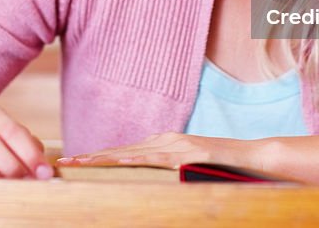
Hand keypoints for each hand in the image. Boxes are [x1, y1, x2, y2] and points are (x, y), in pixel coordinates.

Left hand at [58, 132, 259, 169]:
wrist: (255, 157)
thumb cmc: (222, 167)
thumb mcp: (188, 168)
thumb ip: (168, 169)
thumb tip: (149, 178)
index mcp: (163, 144)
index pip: (122, 152)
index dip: (97, 157)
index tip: (73, 163)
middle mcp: (166, 140)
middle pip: (121, 150)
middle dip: (91, 157)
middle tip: (64, 163)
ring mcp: (177, 145)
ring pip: (132, 153)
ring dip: (104, 158)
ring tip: (79, 164)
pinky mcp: (189, 153)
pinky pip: (158, 158)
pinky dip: (135, 160)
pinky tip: (118, 162)